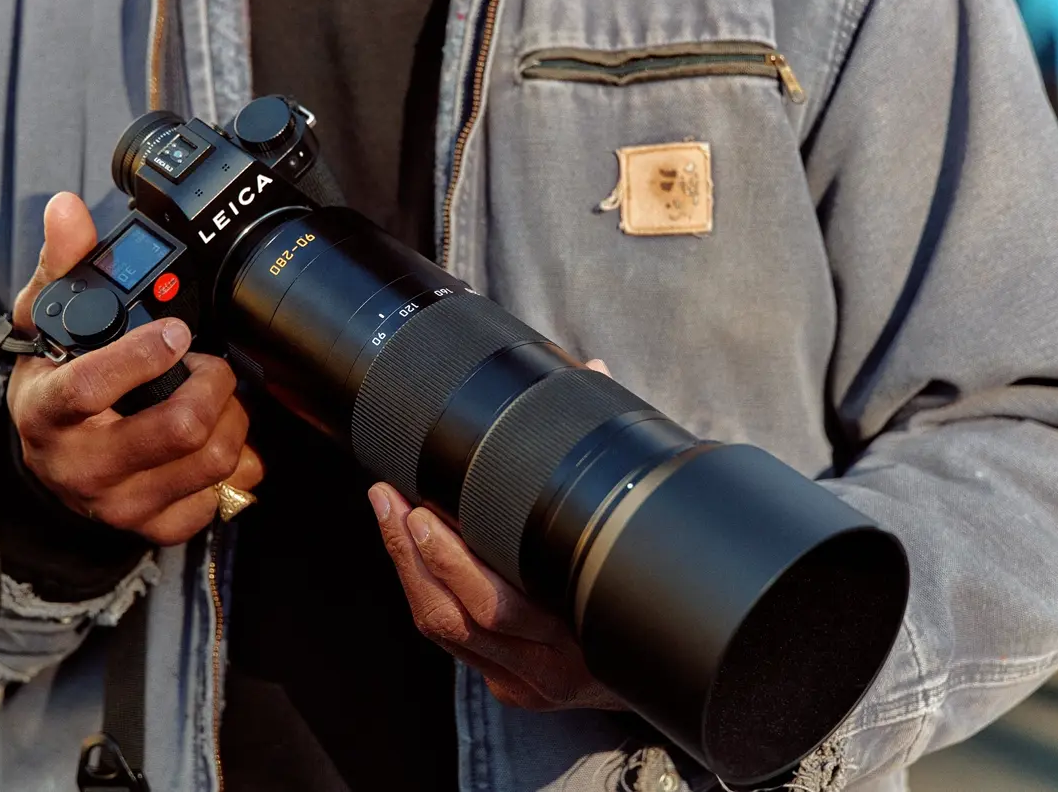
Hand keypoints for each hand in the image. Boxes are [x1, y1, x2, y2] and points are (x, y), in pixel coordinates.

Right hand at [6, 192, 262, 544]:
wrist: (49, 466)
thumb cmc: (54, 385)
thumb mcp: (44, 323)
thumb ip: (62, 265)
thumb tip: (66, 208)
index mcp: (48, 411)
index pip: (93, 387)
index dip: (144, 356)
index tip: (178, 331)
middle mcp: (82, 466)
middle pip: (178, 429)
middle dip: (214, 385)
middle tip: (211, 365)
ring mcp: (119, 504)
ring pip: (211, 462)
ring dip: (233, 421)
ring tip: (218, 398)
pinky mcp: (152, 528)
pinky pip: (220, 499)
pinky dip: (236, 465)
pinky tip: (219, 440)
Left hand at [370, 359, 625, 711]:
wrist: (669, 669)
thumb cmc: (643, 583)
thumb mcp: (634, 524)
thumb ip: (611, 454)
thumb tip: (588, 373)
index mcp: (587, 630)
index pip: (505, 603)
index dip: (457, 559)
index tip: (428, 506)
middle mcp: (553, 666)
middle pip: (463, 615)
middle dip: (418, 554)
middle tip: (391, 498)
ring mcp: (525, 680)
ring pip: (445, 629)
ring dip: (407, 567)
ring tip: (388, 509)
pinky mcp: (506, 685)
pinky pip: (448, 639)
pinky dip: (421, 588)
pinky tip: (407, 547)